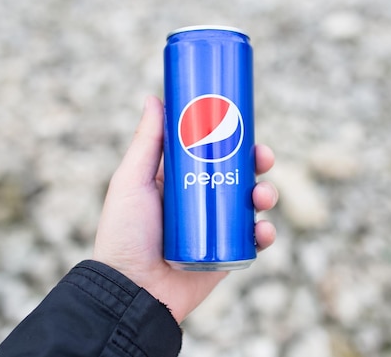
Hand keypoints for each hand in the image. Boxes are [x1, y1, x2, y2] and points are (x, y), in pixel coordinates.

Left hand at [93, 95, 277, 322]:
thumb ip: (145, 142)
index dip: (232, 138)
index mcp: (181, 182)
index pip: (213, 153)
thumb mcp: (131, 181)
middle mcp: (202, 203)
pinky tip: (264, 230)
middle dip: (257, 163)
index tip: (245, 122)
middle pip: (239, 175)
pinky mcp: (227, 255)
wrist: (131, 291)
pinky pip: (254, 241)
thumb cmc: (124, 234)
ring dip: (266, 194)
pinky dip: (266, 234)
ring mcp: (216, 229)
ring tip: (262, 196)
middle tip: (263, 157)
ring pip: (251, 205)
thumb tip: (155, 98)